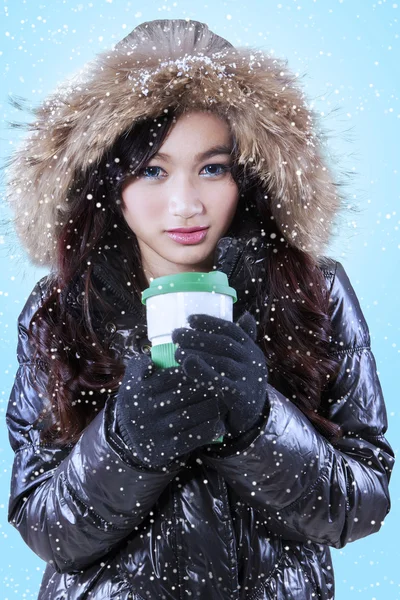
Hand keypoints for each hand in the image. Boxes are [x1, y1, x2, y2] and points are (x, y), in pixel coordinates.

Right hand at [115, 354, 225, 467]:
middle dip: (205, 388)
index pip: (172, 376)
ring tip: (224, 402)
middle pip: (183, 395)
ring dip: (210, 408)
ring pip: (189, 415)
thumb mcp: (131, 380)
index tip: (210, 369)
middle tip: (223, 384)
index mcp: (139, 390)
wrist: (129, 439)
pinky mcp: (164, 450)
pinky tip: (219, 426)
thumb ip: (140, 364)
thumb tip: (153, 361)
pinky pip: (190, 439)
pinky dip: (207, 431)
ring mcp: (154, 431)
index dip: (194, 372)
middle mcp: (144, 411)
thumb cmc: (139, 401)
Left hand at [172, 311, 268, 437]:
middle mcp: (253, 361)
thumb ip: (241, 340)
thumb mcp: (245, 360)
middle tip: (176, 334)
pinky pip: (221, 382)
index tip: (189, 319)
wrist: (253, 416)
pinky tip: (187, 366)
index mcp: (251, 349)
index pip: (231, 330)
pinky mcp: (242, 396)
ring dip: (197, 353)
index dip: (210, 322)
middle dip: (197, 337)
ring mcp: (249, 378)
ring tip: (177, 352)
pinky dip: (203, 372)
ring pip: (221, 361)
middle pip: (223, 344)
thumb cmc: (241, 382)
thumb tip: (245, 314)